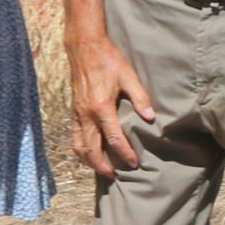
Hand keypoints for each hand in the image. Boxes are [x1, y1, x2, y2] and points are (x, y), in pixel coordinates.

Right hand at [66, 35, 155, 181]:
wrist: (84, 48)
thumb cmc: (108, 60)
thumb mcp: (128, 75)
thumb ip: (140, 97)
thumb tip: (150, 117)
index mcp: (101, 106)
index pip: (114, 138)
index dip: (125, 153)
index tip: (134, 163)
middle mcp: (86, 113)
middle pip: (91, 149)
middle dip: (102, 166)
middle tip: (115, 176)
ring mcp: (77, 113)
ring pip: (79, 146)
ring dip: (89, 161)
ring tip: (101, 169)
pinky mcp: (74, 111)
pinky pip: (75, 137)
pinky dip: (81, 150)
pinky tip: (90, 153)